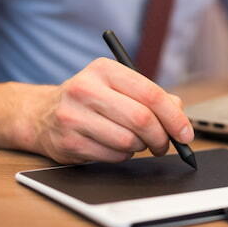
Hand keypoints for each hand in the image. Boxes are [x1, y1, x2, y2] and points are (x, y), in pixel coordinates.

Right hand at [18, 58, 192, 163]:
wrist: (41, 114)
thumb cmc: (91, 100)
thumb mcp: (118, 86)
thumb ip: (152, 97)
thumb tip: (179, 116)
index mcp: (104, 69)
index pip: (150, 93)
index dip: (174, 117)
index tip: (186, 133)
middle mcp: (85, 89)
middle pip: (141, 120)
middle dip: (161, 137)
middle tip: (164, 144)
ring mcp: (73, 117)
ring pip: (128, 141)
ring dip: (140, 147)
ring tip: (134, 141)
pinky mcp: (69, 143)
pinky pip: (113, 157)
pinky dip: (123, 156)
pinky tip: (114, 146)